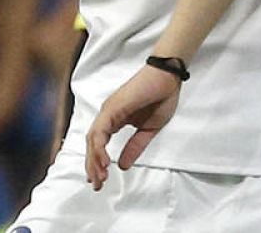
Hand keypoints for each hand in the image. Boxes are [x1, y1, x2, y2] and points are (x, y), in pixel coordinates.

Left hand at [85, 65, 180, 189]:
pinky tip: (104, 161)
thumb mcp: (149, 129)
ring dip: (94, 160)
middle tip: (97, 184)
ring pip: (93, 140)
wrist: (168, 77)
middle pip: (92, 145)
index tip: (101, 179)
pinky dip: (99, 148)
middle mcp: (107, 115)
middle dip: (93, 166)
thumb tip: (122, 165)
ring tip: (100, 177)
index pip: (100, 144)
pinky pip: (100, 132)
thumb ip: (135, 146)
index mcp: (115, 120)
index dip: (98, 162)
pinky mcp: (112, 108)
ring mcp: (108, 111)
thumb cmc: (162, 97)